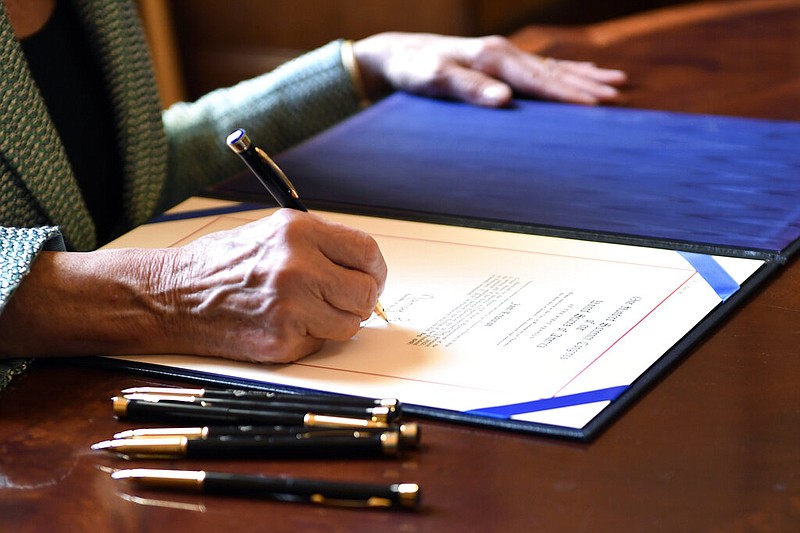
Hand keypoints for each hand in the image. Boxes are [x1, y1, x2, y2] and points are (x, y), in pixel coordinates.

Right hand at [162, 210, 386, 362]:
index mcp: (299, 232)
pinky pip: (321, 344)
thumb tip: (365, 266)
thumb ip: (322, 244)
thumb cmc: (224, 264)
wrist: (174, 296)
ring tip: (308, 309)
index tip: (370, 277)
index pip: (367, 252)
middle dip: (360, 299)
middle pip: (365, 293)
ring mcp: (290, 308)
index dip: (374, 270)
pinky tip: (283, 323)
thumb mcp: (274, 232)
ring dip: (336, 321)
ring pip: (350, 324)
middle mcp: (298, 268)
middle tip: (343, 299)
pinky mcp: (282, 341)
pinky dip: (309, 337)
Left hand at [354, 32, 626, 106]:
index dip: (569, 93)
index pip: (539, 79)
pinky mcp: (499, 60)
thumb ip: (468, 89)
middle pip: (553, 71)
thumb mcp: (434, 81)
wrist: (397, 54)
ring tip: (617, 81)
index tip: (598, 105)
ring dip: (584, 75)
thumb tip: (503, 100)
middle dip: (587, 85)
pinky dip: (564, 71)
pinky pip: (540, 66)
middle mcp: (503, 52)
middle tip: (618, 97)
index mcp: (493, 57)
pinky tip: (581, 73)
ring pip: (552, 66)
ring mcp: (503, 54)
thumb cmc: (413, 71)